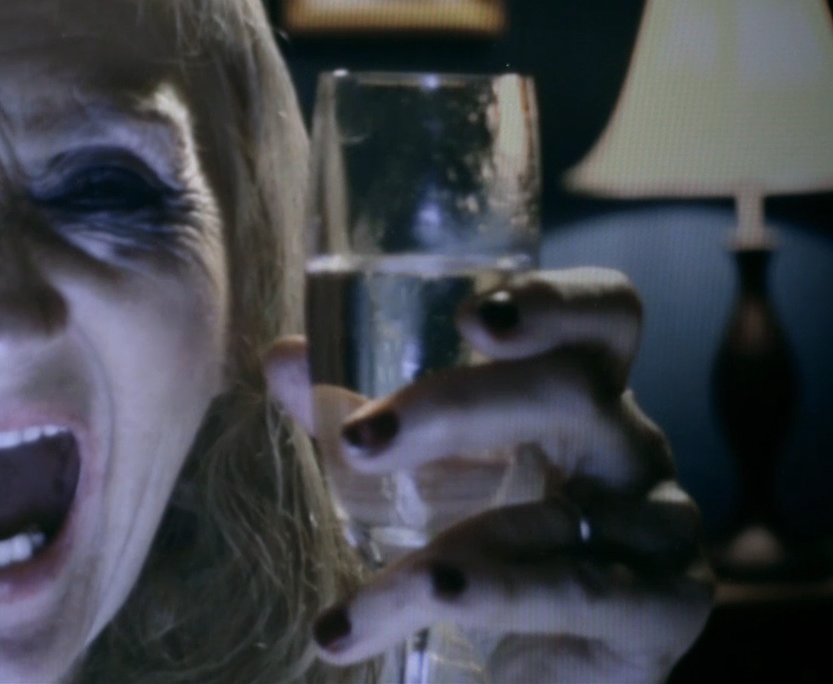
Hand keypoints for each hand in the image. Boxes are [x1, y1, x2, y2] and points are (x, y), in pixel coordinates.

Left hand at [266, 267, 713, 681]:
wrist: (547, 672)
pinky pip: (579, 592)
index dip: (557, 301)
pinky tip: (432, 606)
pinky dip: (495, 598)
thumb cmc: (488, 550)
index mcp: (582, 397)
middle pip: (572, 390)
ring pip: (550, 517)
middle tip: (355, 441)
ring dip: (438, 554)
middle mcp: (632, 448)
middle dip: (453, 407)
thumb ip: (357, 419)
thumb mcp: (418, 478)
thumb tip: (285, 359)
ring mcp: (660, 529)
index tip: (472, 317)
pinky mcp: (663, 608)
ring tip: (351, 608)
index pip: (603, 318)